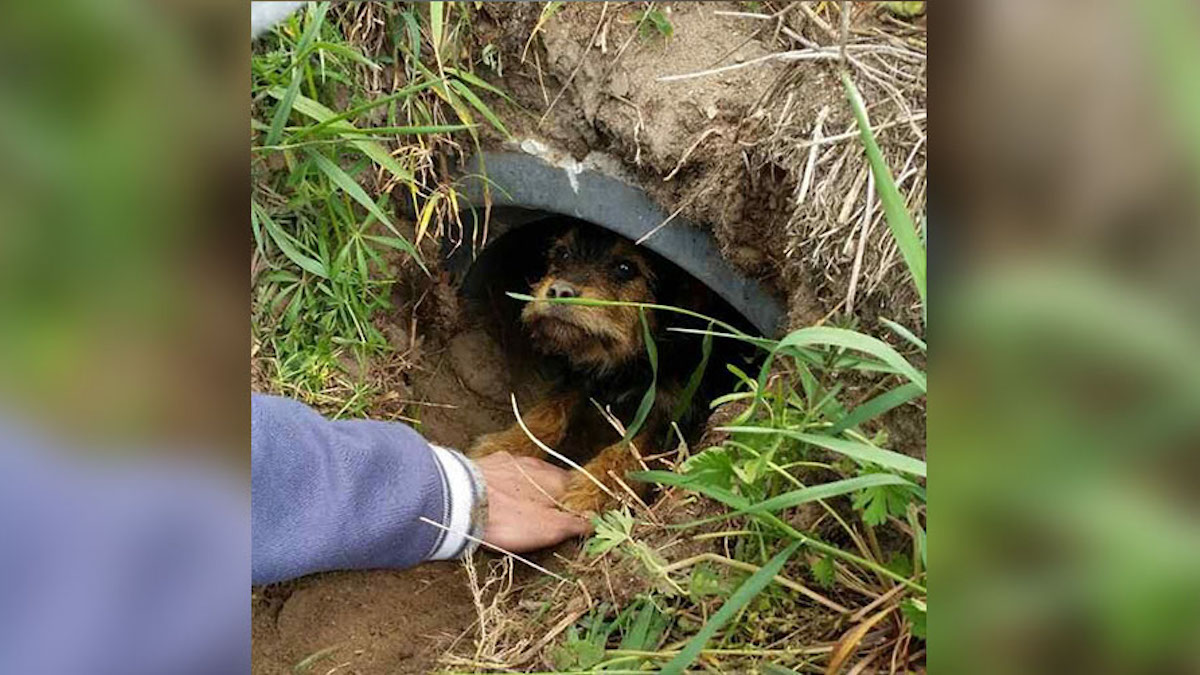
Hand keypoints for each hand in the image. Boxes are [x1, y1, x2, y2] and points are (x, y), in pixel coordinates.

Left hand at [473, 451, 592, 551]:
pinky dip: (505, 482)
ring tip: (520, 506)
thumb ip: (574, 523)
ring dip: (527, 487)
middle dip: (551, 494)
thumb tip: (595, 521)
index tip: (572, 515)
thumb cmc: (508, 519)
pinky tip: (497, 493)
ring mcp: (510, 461)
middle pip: (551, 479)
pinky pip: (504, 471)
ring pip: (527, 473)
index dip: (575, 502)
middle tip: (545, 514)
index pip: (576, 487)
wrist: (461, 502)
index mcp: (555, 480)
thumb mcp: (548, 529)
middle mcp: (536, 464)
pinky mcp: (487, 462)